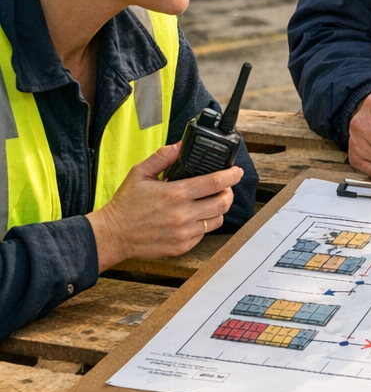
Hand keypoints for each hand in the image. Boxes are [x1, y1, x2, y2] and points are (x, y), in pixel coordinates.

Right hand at [87, 144, 241, 270]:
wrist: (113, 235)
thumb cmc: (126, 204)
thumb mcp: (140, 173)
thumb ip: (162, 157)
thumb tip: (180, 145)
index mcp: (175, 194)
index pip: (216, 182)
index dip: (232, 175)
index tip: (237, 171)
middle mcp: (183, 214)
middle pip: (223, 202)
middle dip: (229, 192)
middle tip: (225, 187)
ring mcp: (184, 233)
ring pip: (217, 219)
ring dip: (218, 209)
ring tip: (209, 202)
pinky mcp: (182, 246)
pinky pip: (204, 234)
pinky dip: (204, 224)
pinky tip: (194, 217)